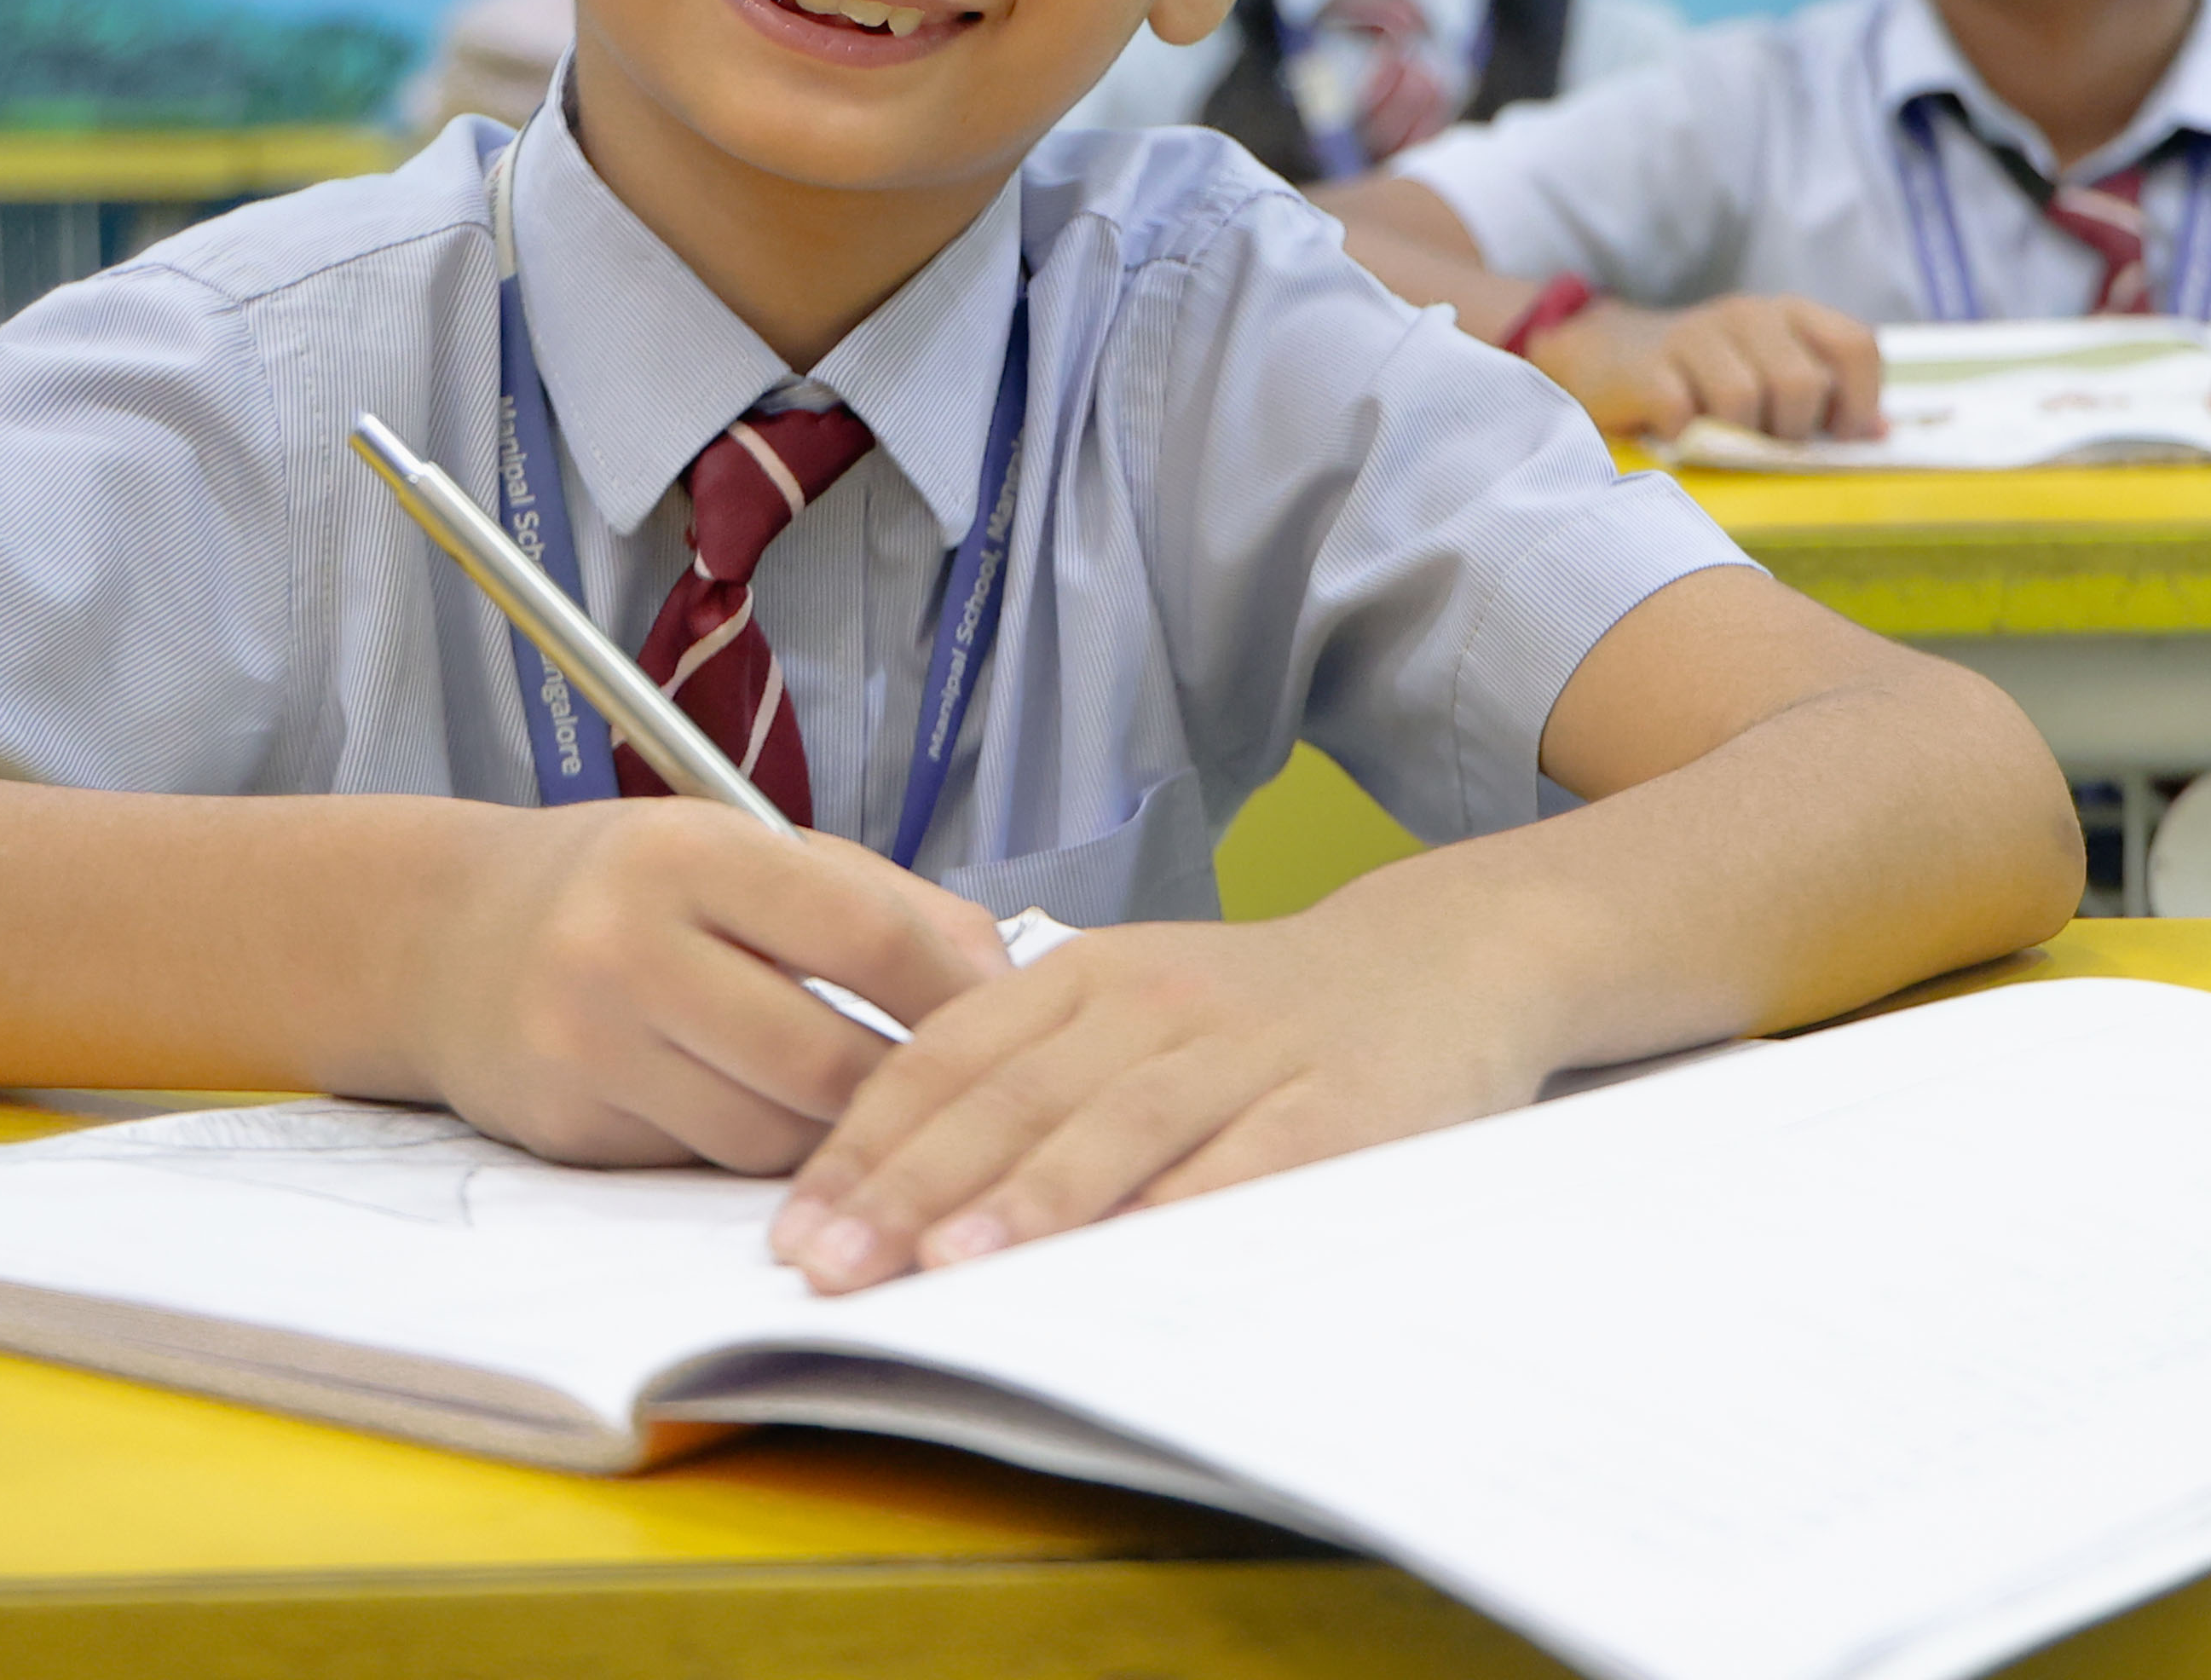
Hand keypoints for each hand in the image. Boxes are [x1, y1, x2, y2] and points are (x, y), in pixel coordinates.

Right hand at [405, 799, 1006, 1173]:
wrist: (446, 936)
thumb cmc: (623, 883)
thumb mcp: (739, 848)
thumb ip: (877, 899)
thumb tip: (998, 972)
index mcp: (687, 852)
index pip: (859, 934)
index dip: (946, 989)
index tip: (1001, 1016)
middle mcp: (628, 946)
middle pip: (823, 1059)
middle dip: (905, 1087)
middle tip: (958, 1094)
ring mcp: (590, 1045)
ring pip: (771, 1135)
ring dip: (840, 1137)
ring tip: (874, 1111)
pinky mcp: (570, 1128)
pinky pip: (707, 1165)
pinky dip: (762, 1154)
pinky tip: (781, 1124)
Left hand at [767, 877, 1554, 1290]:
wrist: (1434, 962)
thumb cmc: (1254, 1011)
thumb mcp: (1128, 1009)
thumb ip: (1026, 1072)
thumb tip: (886, 1183)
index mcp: (1084, 975)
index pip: (945, 1056)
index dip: (867, 1142)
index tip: (795, 1228)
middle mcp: (1151, 1002)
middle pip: (1011, 1096)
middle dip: (911, 1188)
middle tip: (830, 1268)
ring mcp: (1244, 1052)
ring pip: (1116, 1124)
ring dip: (1027, 1198)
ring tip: (946, 1264)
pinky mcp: (1338, 1107)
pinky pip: (1253, 1162)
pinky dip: (1189, 1206)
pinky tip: (1131, 1258)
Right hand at [1527, 293, 1883, 443]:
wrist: (1603, 357)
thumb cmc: (1703, 376)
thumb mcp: (1770, 371)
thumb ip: (1827, 397)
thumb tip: (1882, 433)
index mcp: (1787, 314)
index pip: (1854, 345)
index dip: (1860, 400)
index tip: (1841, 436)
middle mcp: (1745, 314)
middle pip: (1801, 383)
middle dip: (1793, 430)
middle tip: (1769, 443)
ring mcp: (1692, 336)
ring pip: (1744, 399)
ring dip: (1738, 438)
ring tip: (1722, 439)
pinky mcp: (1646, 369)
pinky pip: (1687, 414)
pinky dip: (1688, 438)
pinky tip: (1679, 434)